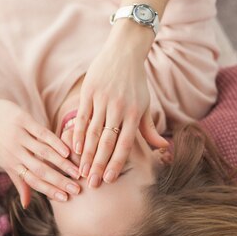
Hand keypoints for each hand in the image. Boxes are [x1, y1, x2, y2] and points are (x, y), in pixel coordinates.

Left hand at [0, 97, 80, 207]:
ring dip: (61, 164)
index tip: (66, 199)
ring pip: (43, 153)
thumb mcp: (5, 162)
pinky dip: (54, 142)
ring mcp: (19, 136)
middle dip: (59, 181)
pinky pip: (41, 133)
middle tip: (77, 189)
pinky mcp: (22, 120)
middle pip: (40, 170)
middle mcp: (15, 153)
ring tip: (76, 172)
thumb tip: (26, 205)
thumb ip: (19, 182)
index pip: (32, 181)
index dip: (49, 190)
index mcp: (12, 164)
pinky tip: (66, 151)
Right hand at [72, 27, 167, 187]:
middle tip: (92, 183)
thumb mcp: (145, 104)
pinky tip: (73, 149)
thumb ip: (150, 129)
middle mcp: (119, 108)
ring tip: (80, 171)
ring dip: (86, 154)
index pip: (125, 145)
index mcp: (135, 114)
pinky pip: (82, 117)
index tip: (108, 180)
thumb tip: (163, 148)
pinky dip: (77, 134)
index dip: (115, 164)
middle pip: (107, 143)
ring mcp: (103, 100)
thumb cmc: (136, 82)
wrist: (124, 52)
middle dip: (98, 165)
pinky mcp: (89, 92)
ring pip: (93, 132)